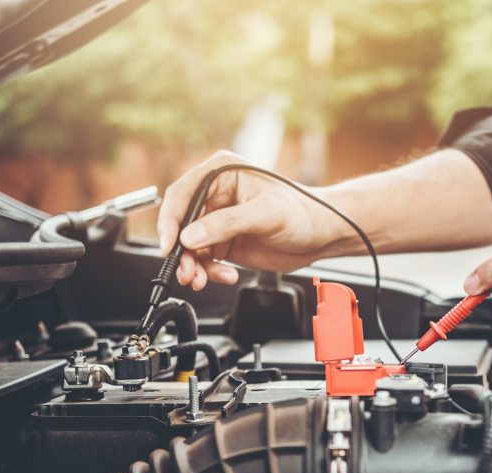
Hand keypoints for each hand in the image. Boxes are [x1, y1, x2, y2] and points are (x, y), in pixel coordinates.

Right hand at [157, 150, 346, 290]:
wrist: (322, 235)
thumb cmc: (303, 213)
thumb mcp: (266, 214)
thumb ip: (227, 223)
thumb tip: (191, 235)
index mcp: (221, 174)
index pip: (183, 194)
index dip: (171, 220)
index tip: (170, 244)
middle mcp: (216, 195)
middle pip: (181, 224)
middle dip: (183, 251)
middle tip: (187, 272)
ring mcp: (219, 220)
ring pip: (190, 245)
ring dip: (193, 266)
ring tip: (202, 279)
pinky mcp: (225, 241)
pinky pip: (205, 259)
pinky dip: (209, 271)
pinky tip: (225, 275)